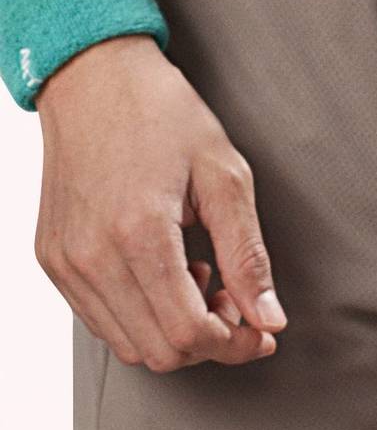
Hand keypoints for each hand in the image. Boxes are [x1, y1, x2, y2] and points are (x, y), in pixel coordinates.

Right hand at [35, 33, 286, 371]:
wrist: (93, 78)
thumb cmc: (162, 115)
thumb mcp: (225, 177)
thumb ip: (248, 257)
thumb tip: (270, 320)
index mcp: (138, 234)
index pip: (188, 334)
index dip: (233, 346)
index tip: (260, 333)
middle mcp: (92, 256)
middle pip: (160, 351)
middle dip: (209, 341)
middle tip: (234, 300)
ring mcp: (66, 262)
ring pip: (130, 345)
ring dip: (174, 330)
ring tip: (197, 279)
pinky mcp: (53, 260)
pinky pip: (101, 320)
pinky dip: (141, 316)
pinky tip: (164, 273)